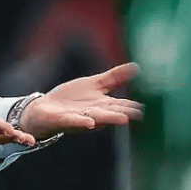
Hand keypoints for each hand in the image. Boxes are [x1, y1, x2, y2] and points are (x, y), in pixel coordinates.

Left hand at [20, 63, 142, 139]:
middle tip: (137, 115)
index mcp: (102, 104)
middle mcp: (94, 113)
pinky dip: (82, 122)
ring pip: (96, 118)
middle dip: (122, 114)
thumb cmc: (72, 98)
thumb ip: (114, 77)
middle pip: (110, 113)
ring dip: (109, 119)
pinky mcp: (64, 119)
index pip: (120, 105)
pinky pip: (74, 121)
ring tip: (123, 119)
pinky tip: (90, 122)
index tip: (143, 108)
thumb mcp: (94, 83)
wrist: (46, 108)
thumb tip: (136, 67)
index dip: (131, 106)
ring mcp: (80, 117)